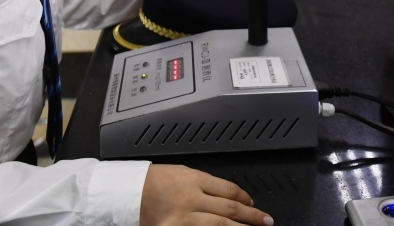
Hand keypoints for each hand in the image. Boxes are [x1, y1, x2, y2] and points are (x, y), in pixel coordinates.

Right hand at [140, 164, 272, 225]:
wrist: (127, 194)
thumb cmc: (153, 182)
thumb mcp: (182, 173)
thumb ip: (206, 185)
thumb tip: (231, 197)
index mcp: (194, 180)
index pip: (229, 191)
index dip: (246, 199)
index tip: (254, 205)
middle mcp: (191, 200)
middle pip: (230, 210)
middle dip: (252, 217)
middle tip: (266, 221)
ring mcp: (183, 219)